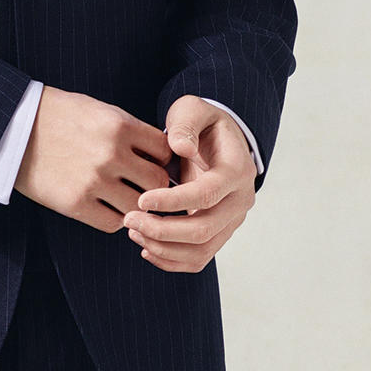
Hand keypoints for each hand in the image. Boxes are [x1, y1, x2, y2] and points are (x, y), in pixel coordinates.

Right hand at [14, 86, 175, 231]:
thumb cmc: (58, 116)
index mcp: (120, 126)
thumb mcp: (99, 110)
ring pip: (138, 206)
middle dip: (155, 186)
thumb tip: (160, 154)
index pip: (165, 151)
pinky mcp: (75, 203)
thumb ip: (131, 131)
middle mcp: (111, 154)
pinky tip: (105, 207)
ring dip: (135, 205)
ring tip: (123, 198)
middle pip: (158, 182)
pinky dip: (114, 218)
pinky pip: (112, 223)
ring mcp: (93, 181)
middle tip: (143, 186)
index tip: (150, 163)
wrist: (13, 128)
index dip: (162, 159)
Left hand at [124, 95, 256, 272]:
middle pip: (204, 230)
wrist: (215, 141)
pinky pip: (198, 259)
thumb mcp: (192, 110)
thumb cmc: (201, 124)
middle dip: (162, 230)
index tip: (141, 199)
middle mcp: (240, 200)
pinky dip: (171, 260)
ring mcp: (231, 221)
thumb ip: (185, 125)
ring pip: (201, 251)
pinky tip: (145, 248)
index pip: (207, 194)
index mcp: (237, 170)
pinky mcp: (219, 234)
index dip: (172, 201)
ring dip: (164, 248)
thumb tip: (181, 148)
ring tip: (133, 232)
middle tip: (129, 220)